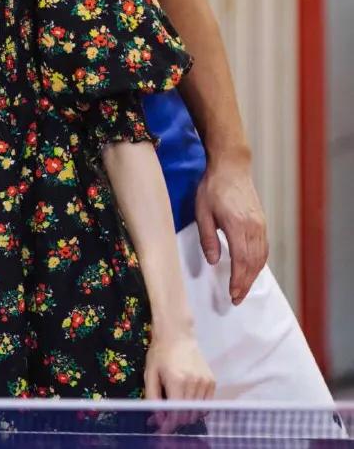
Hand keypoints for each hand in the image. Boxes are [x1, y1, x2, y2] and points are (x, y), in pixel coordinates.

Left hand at [144, 332, 215, 433]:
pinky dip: (197, 407)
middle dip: (177, 421)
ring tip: (176, 409)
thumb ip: (152, 396)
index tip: (162, 429)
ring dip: (187, 415)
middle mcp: (194, 382)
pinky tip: (187, 401)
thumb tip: (157, 416)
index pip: (176, 412)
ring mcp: (205, 382)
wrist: (178, 335)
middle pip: (188, 415)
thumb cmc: (160, 354)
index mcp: (177, 380)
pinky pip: (207, 404)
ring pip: (199, 412)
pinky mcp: (212, 381)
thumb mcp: (150, 373)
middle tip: (166, 419)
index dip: (169, 424)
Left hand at [194, 154, 267, 303]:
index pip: (241, 261)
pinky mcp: (262, 222)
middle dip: (246, 284)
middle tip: (236, 299)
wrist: (231, 167)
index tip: (232, 295)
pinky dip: (258, 263)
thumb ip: (208, 238)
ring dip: (253, 275)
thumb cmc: (212, 188)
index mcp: (238, 226)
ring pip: (261, 257)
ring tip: (243, 289)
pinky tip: (251, 269)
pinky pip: (263, 248)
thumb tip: (214, 261)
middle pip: (253, 263)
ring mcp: (261, 225)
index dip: (238, 281)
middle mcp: (254, 228)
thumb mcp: (202, 212)